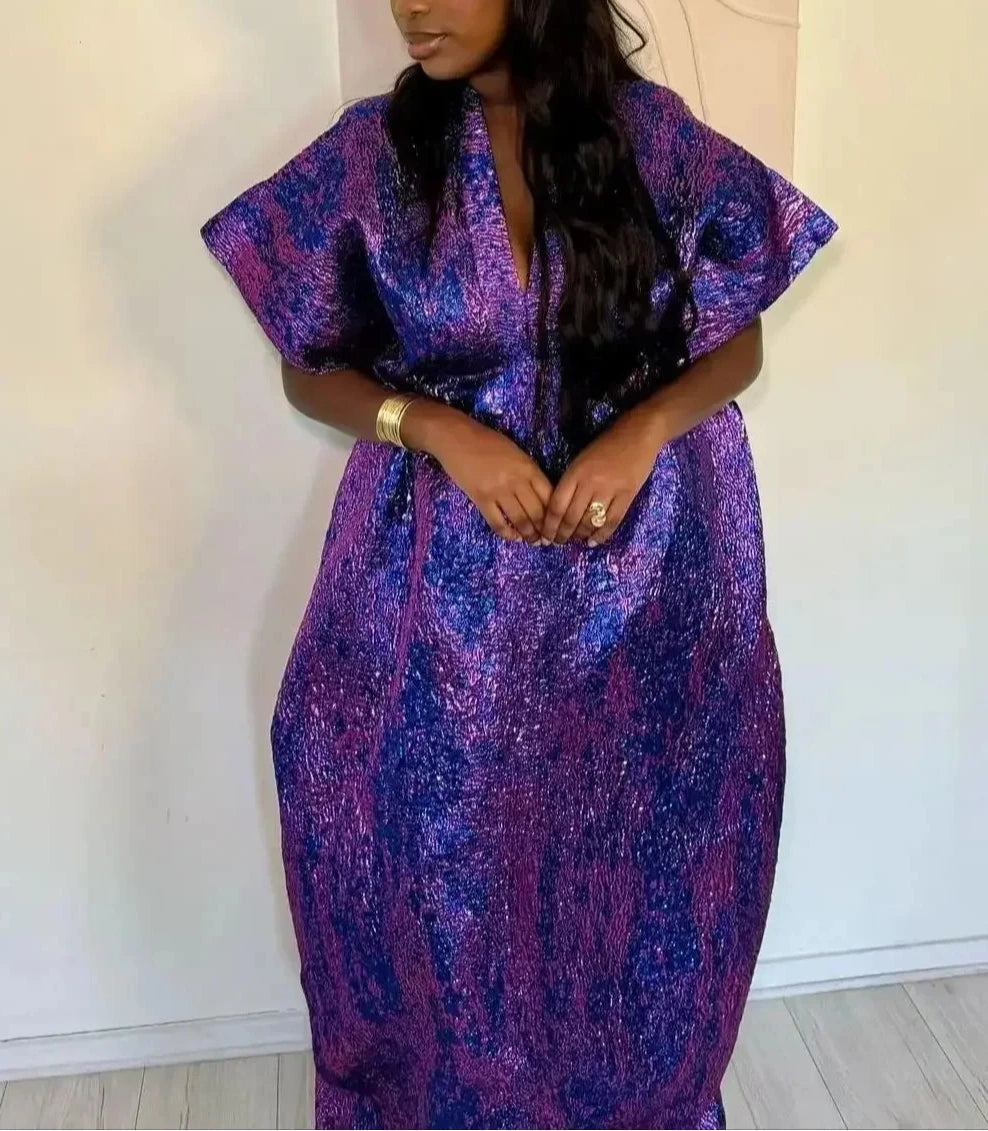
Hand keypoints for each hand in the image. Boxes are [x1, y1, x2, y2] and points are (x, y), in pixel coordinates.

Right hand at [403, 402, 552, 542]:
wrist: (456, 437)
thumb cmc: (487, 441)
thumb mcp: (516, 453)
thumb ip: (528, 472)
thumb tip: (540, 496)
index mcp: (528, 467)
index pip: (549, 496)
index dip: (555, 514)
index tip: (557, 524)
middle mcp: (517, 481)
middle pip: (537, 512)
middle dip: (544, 530)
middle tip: (547, 540)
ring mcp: (498, 491)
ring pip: (520, 520)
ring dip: (529, 535)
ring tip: (533, 542)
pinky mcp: (481, 499)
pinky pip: (497, 523)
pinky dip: (507, 533)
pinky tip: (513, 537)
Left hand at [541, 407, 664, 545]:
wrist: (638, 434)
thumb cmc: (606, 445)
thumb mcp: (581, 460)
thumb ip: (571, 482)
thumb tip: (559, 511)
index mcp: (575, 472)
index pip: (556, 506)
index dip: (549, 525)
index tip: (545, 535)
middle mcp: (590, 483)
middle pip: (571, 518)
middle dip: (562, 535)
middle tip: (558, 543)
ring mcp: (610, 490)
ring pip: (590, 522)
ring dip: (580, 536)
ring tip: (575, 540)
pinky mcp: (627, 496)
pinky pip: (611, 522)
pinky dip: (601, 535)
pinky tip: (593, 542)